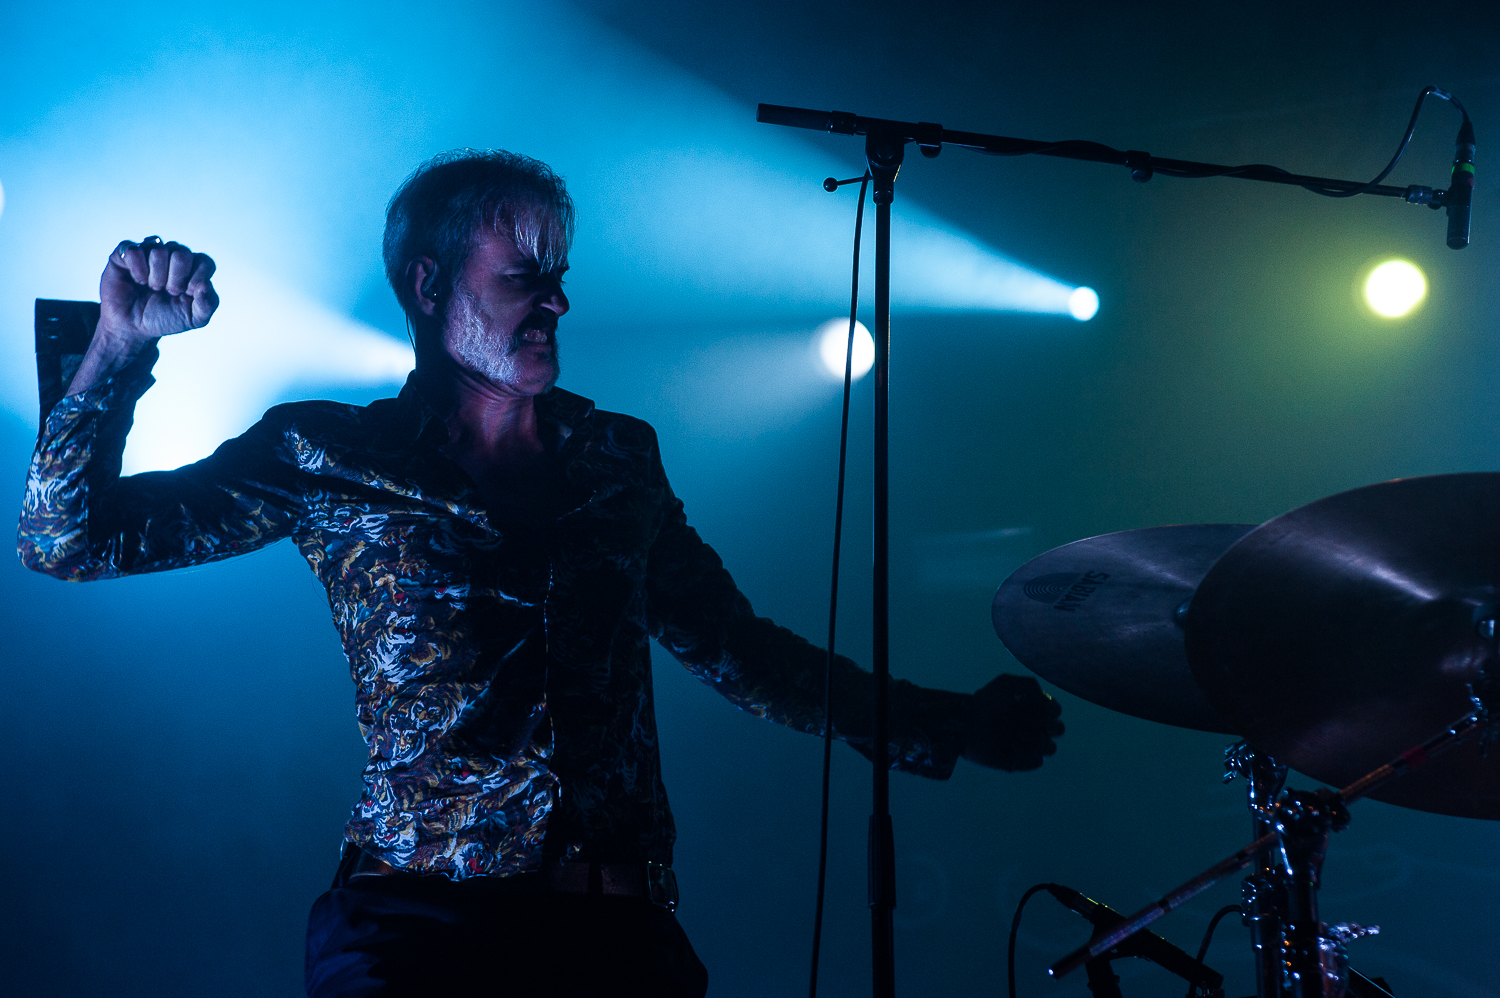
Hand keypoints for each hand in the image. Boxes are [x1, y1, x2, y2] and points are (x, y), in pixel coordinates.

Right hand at [99, 235, 217, 343]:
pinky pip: (134, 250)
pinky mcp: (126, 253)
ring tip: (152, 287)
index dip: (196, 280)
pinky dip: (137, 270)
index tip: (185, 295)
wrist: (133, 327)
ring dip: (156, 277)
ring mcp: (150, 251)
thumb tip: (205, 285)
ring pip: (159, 250)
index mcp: (193, 268)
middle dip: (176, 279)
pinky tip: (137, 280)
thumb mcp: (193, 318)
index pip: (204, 261)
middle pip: (182, 253)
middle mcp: (173, 255)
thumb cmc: (164, 318)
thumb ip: (208, 305)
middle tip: (168, 291)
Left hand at [962, 674, 1063, 771]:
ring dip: (1038, 741)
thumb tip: (1046, 699)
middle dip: (1049, 726)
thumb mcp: (1005, 684)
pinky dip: (1029, 756)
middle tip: (1028, 723)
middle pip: (1057, 729)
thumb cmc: (985, 702)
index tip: (1039, 708)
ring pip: (1050, 747)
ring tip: (1017, 737)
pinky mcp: (1017, 761)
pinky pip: (1036, 762)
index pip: (1055, 711)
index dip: (1051, 710)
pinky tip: (1013, 749)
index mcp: (1030, 709)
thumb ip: (1029, 684)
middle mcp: (1030, 727)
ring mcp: (1025, 745)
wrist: (965, 724)